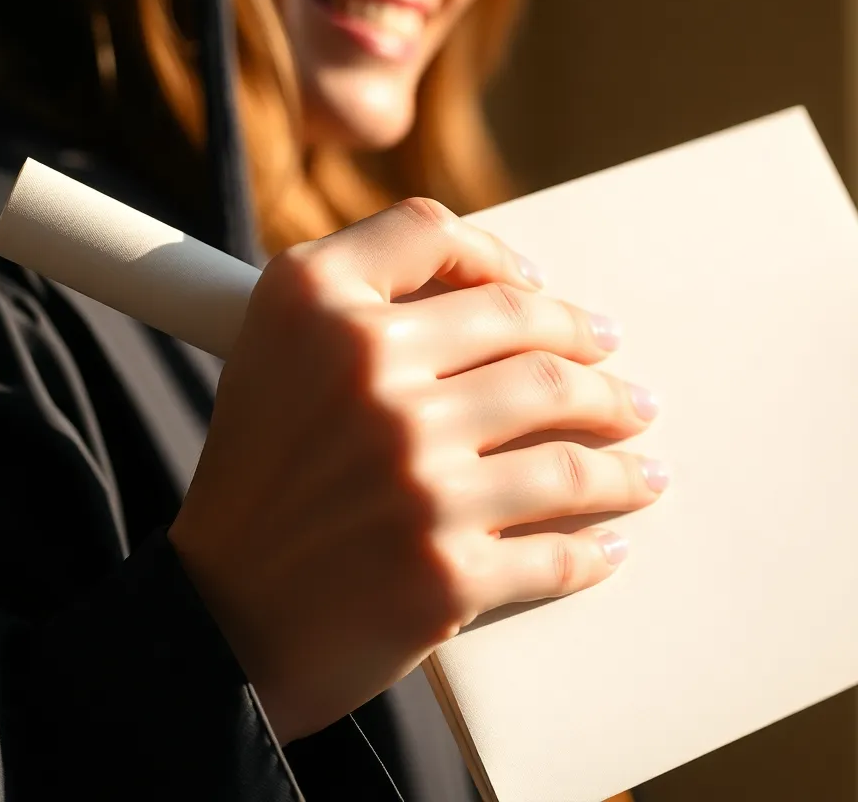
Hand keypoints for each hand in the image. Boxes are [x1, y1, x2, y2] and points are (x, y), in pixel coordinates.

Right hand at [168, 198, 665, 741]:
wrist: (216, 622)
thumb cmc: (254, 477)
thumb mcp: (272, 347)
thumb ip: (362, 290)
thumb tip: (505, 288)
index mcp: (316, 305)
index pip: (435, 236)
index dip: (500, 256)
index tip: (541, 289)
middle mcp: (367, 375)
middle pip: (530, 338)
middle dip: (594, 356)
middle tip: (623, 378)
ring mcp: (414, 475)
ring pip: (569, 449)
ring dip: (623, 456)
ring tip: (642, 458)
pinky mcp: (446, 572)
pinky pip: (558, 550)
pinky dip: (595, 546)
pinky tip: (610, 540)